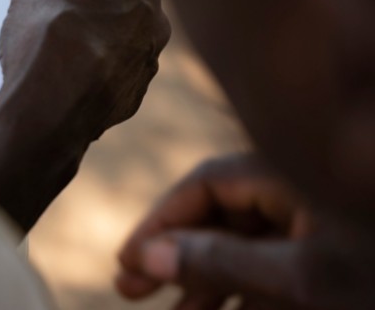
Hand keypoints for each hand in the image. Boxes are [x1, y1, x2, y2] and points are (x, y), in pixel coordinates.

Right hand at [0, 0, 170, 143]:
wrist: (48, 108)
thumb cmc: (45, 37)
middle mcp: (155, 16)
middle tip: (56, 3)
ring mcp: (150, 56)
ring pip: (122, 28)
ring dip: (96, 27)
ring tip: (57, 40)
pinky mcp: (137, 89)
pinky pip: (117, 63)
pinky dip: (96, 60)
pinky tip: (66, 69)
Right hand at [117, 154, 374, 308]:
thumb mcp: (298, 280)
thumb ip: (218, 264)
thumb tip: (146, 255)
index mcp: (292, 175)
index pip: (204, 187)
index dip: (159, 224)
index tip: (127, 263)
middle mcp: (303, 192)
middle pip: (222, 218)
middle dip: (176, 256)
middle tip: (130, 291)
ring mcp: (324, 226)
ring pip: (249, 247)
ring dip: (209, 282)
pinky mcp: (341, 257)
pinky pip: (281, 269)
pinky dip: (250, 293)